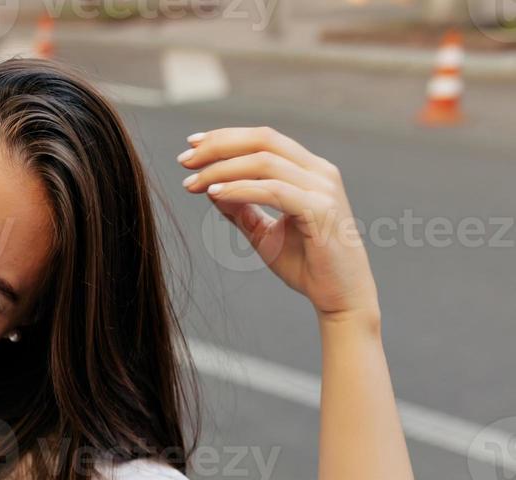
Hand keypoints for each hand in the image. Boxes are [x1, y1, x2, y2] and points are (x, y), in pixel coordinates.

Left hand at [179, 126, 379, 323]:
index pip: (264, 139)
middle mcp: (319, 172)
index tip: (191, 145)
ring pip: (265, 163)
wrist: (339, 297)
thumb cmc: (306, 264)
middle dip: (219, 146)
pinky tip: (215, 195)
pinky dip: (240, 189)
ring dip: (222, 170)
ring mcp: (323, 189)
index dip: (225, 137)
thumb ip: (241, 209)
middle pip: (263, 141)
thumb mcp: (264, 232)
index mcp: (309, 171)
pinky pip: (273, 191)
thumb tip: (211, 188)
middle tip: (184, 161)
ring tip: (192, 184)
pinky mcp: (321, 210)